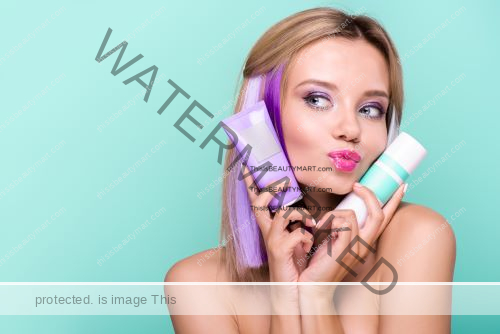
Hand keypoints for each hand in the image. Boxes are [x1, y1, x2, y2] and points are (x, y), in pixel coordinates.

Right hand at [242, 165, 315, 282]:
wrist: (297, 291)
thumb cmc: (300, 265)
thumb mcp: (301, 239)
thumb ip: (300, 224)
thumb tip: (308, 212)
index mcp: (271, 227)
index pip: (257, 200)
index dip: (249, 183)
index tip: (245, 165)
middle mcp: (267, 232)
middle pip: (259, 201)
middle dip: (271, 187)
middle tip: (284, 181)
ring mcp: (271, 240)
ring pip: (282, 213)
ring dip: (301, 214)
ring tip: (311, 222)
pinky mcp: (278, 250)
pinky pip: (295, 233)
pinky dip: (306, 237)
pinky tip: (308, 246)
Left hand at [298, 182, 406, 282]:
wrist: (313, 283)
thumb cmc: (320, 260)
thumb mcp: (334, 238)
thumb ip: (342, 225)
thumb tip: (342, 208)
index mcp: (365, 241)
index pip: (384, 219)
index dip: (393, 202)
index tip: (401, 186)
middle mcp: (365, 245)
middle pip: (378, 214)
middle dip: (369, 195)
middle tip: (357, 185)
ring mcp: (357, 249)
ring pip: (351, 215)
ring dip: (332, 214)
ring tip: (321, 225)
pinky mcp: (345, 250)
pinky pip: (343, 224)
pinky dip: (329, 221)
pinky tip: (320, 230)